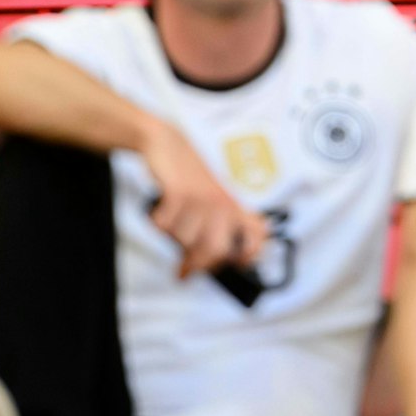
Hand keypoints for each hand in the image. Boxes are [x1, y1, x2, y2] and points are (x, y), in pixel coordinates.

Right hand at [138, 115, 268, 279]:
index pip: (256, 235)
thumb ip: (217, 228)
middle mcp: (222, 204)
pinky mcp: (179, 193)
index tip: (237, 265)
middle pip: (215, 251)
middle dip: (197, 264)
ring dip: (173, 238)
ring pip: (185, 240)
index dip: (251, 255)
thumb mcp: (213, 200)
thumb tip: (202, 266)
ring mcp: (202, 198)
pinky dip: (159, 223)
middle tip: (184, 270)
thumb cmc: (190, 178)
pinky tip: (161, 213)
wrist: (169, 145)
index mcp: (234, 207)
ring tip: (172, 225)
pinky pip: (166, 225)